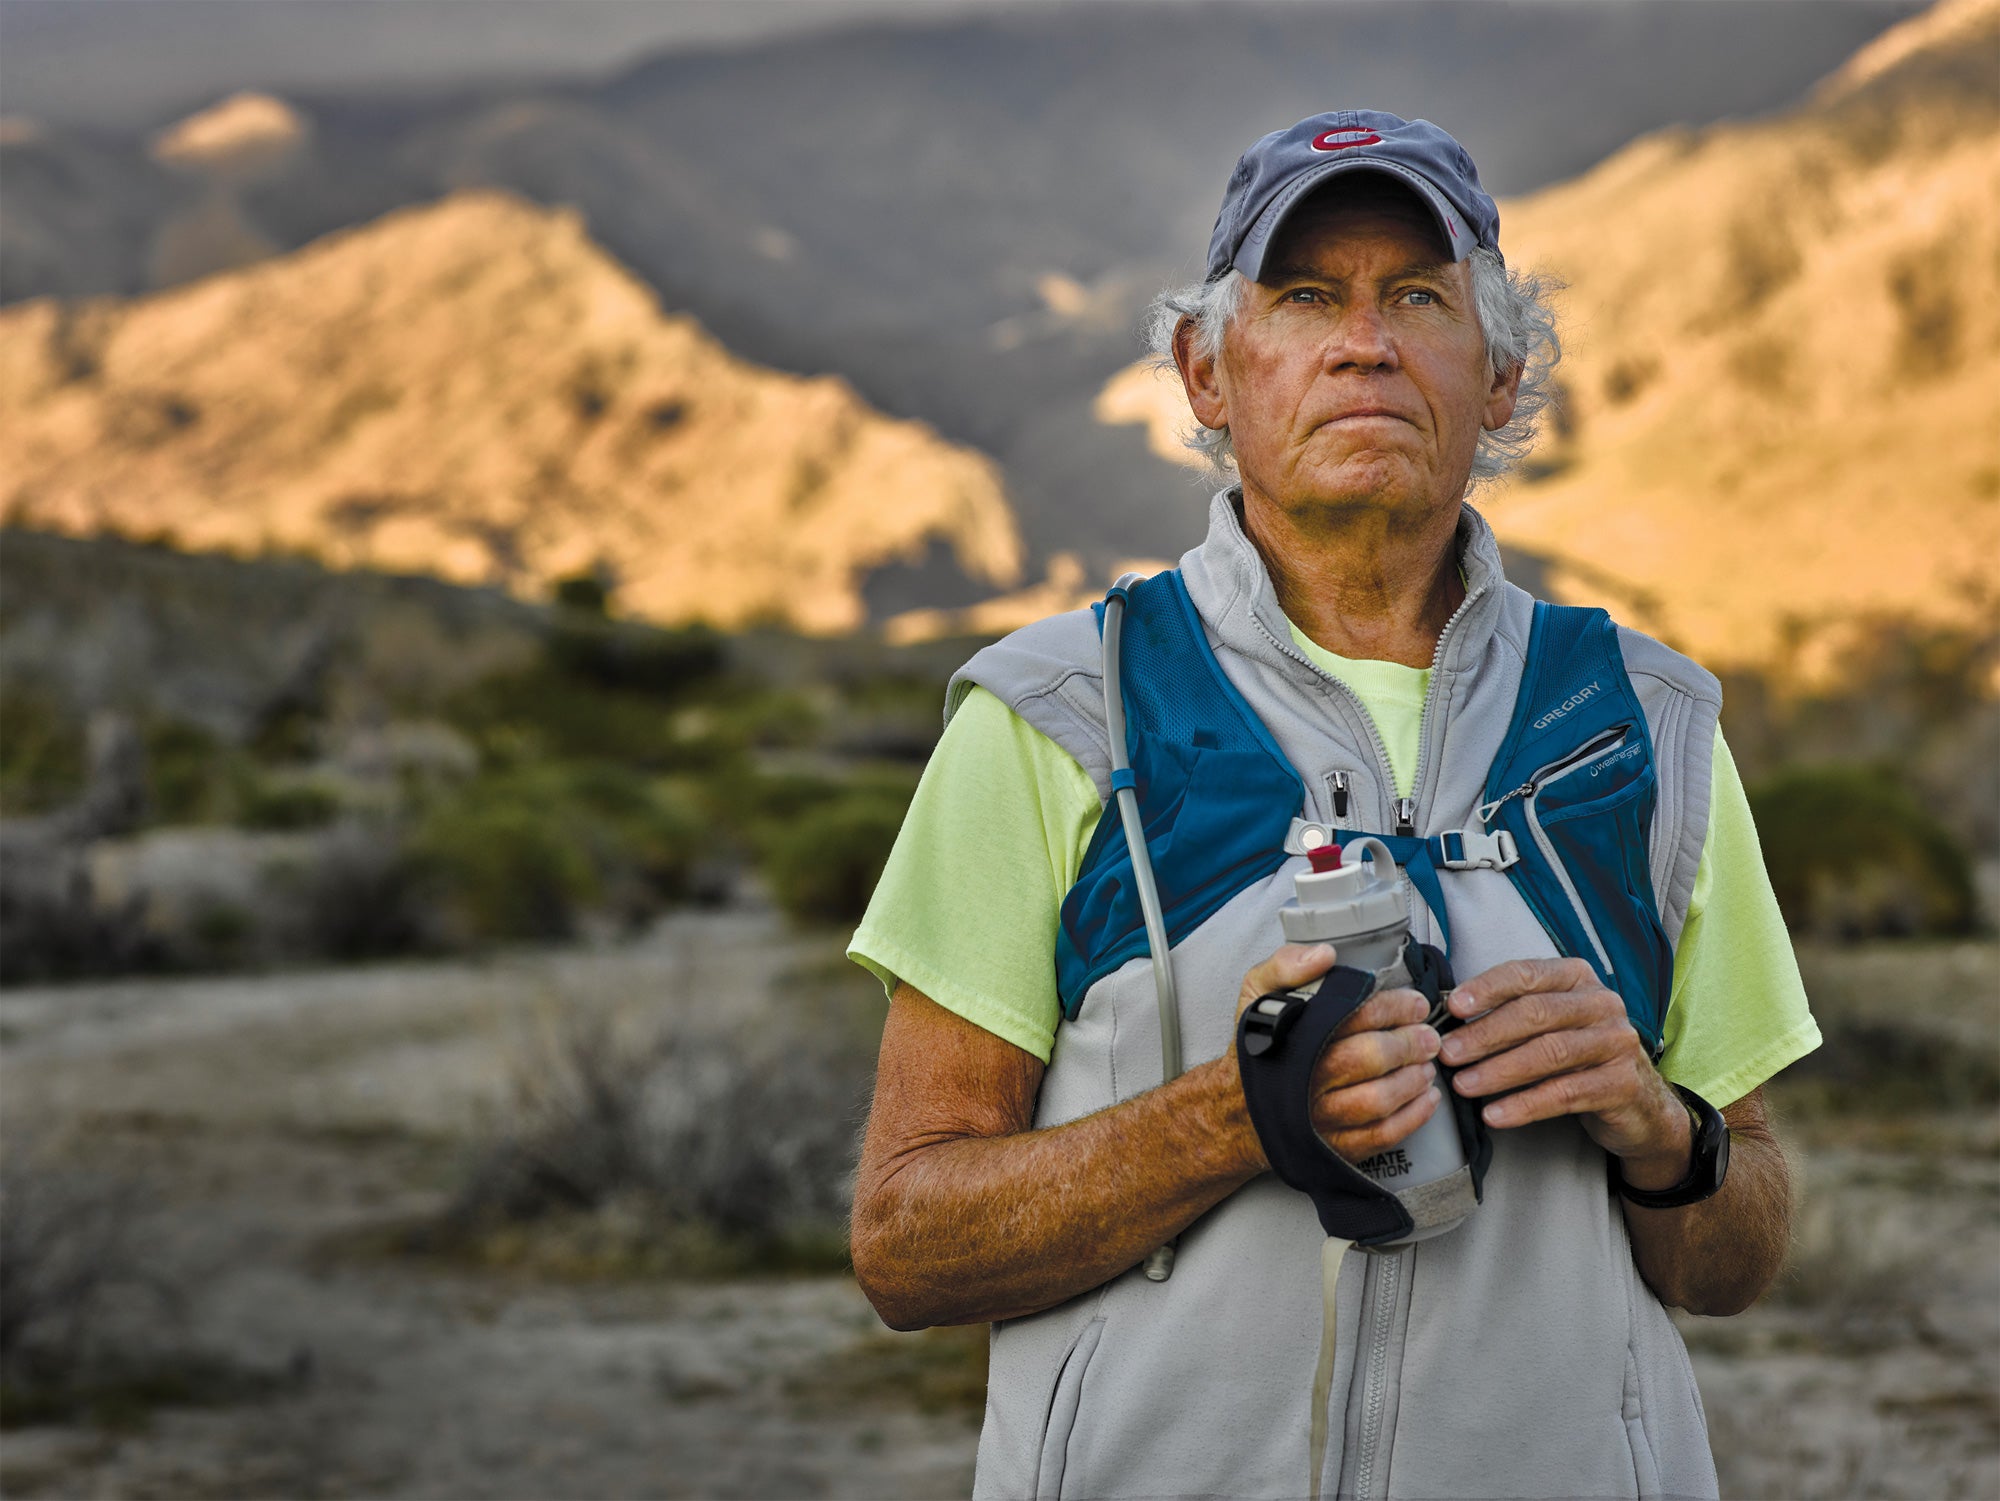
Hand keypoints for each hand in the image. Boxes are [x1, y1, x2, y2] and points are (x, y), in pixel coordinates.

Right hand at [1234, 945, 1442, 1167]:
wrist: (1237, 1109)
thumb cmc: (1257, 1048)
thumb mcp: (1257, 995)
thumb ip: (1284, 966)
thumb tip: (1324, 954)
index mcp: (1293, 1038)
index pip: (1351, 1017)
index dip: (1391, 1007)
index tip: (1413, 1003)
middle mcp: (1306, 1082)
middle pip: (1368, 1060)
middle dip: (1408, 1044)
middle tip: (1428, 1036)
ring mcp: (1320, 1119)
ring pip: (1377, 1101)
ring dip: (1412, 1080)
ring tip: (1426, 1064)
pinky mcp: (1334, 1147)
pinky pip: (1380, 1136)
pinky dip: (1412, 1118)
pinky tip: (1426, 1098)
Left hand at [1441, 957, 1690, 1185]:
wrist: (1637, 1104)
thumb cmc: (1577, 1056)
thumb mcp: (1549, 1024)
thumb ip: (1511, 1012)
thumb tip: (1450, 1017)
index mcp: (1577, 978)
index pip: (1527, 974)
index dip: (1487, 988)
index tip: (1452, 1008)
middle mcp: (1602, 1003)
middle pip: (1535, 1013)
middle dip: (1485, 1034)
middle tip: (1448, 1054)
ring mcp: (1616, 1042)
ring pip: (1549, 1052)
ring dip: (1498, 1070)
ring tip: (1463, 1085)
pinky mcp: (1622, 1084)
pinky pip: (1564, 1094)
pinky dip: (1524, 1105)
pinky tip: (1495, 1114)